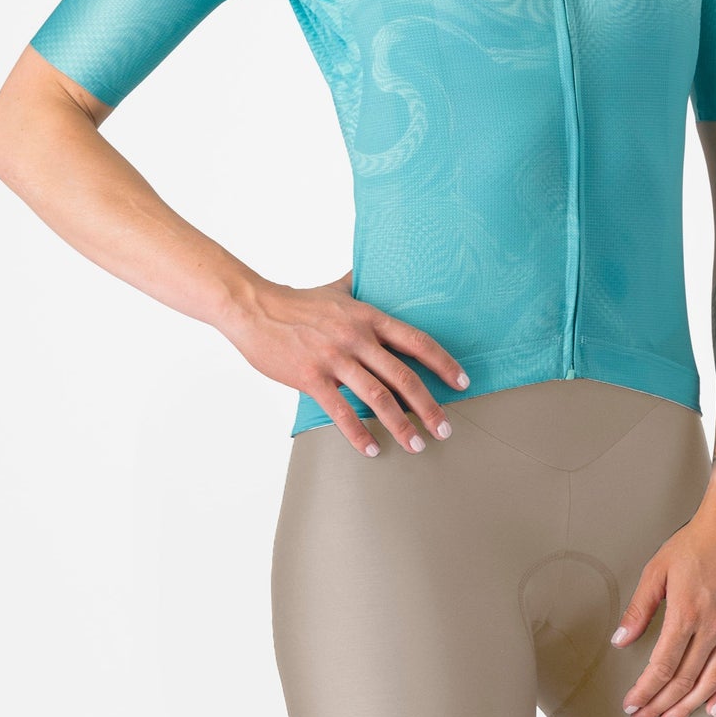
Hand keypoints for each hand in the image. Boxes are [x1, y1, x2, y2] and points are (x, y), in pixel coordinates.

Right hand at [221, 271, 468, 456]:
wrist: (253, 308)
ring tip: (417, 444)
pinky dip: (358, 433)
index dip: (444, 363)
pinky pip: (340, 411)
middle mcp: (357, 337)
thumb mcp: (336, 288)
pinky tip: (371, 448)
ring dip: (401, 424)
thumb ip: (360, 283)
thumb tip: (373, 267)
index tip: (462, 382)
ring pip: (378, 396)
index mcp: (369, 317)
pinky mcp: (310, 377)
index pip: (417, 341)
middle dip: (429, 405)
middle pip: (404, 375)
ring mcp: (334, 358)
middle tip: (446, 428)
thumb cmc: (297, 301)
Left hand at [611, 495, 715, 716]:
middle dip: (660, 705)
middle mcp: (711, 627)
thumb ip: (639, 609)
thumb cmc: (695, 544)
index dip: (644, 690)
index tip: (631, 704)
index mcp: (685, 614)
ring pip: (710, 681)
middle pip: (683, 679)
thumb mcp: (657, 571)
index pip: (661, 666)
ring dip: (688, 706)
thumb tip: (621, 640)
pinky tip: (712, 707)